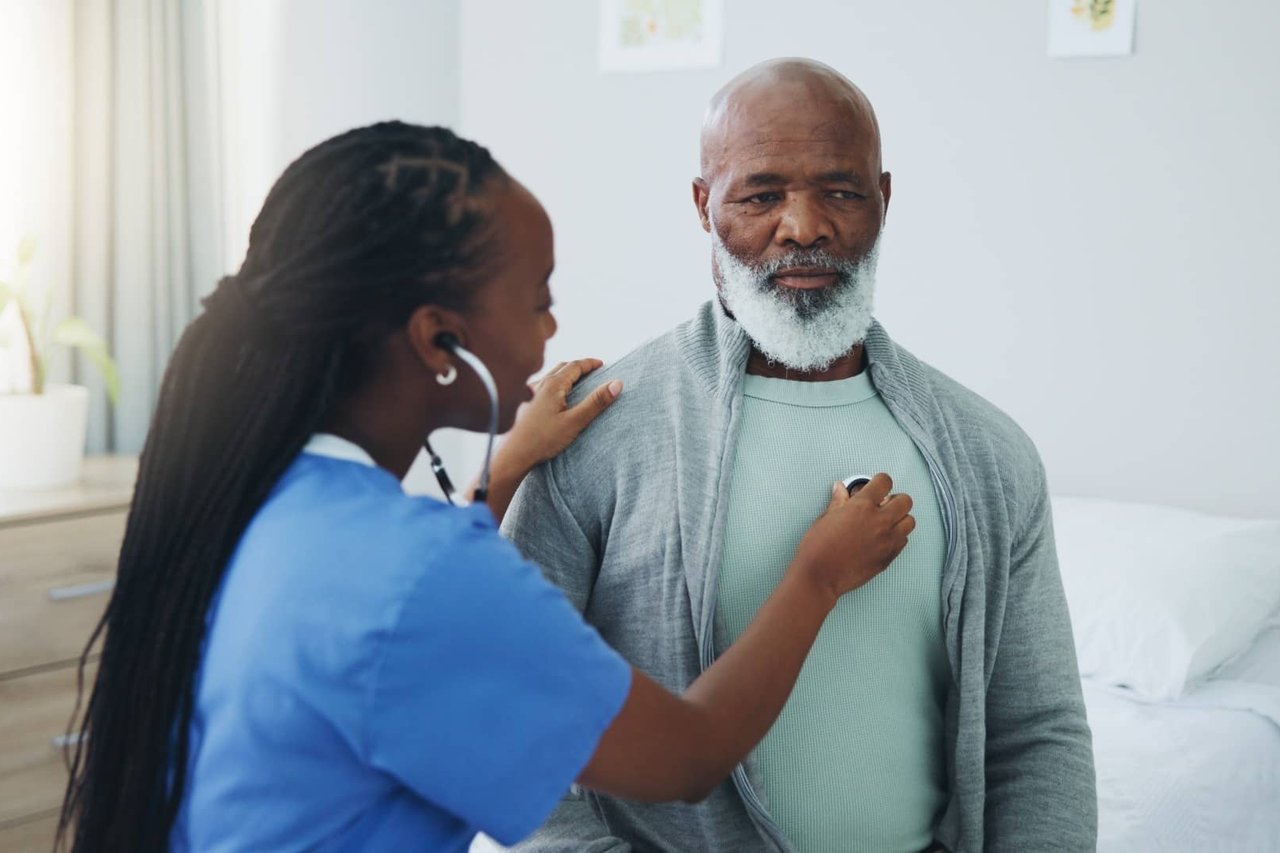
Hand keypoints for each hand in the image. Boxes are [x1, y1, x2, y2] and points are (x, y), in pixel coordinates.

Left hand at [496, 358, 621, 473]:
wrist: (513, 454)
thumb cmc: (543, 439)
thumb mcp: (575, 421)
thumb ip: (596, 402)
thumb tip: (617, 384)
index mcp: (553, 385)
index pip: (575, 366)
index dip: (590, 363)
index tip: (602, 364)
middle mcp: (539, 384)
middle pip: (562, 367)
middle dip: (578, 366)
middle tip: (592, 371)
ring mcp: (528, 392)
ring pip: (550, 375)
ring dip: (565, 373)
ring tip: (576, 381)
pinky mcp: (523, 402)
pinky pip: (541, 385)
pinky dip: (554, 382)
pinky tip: (554, 395)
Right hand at [790, 473, 914, 606]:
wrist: (820, 576)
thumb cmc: (818, 547)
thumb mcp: (826, 518)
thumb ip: (839, 501)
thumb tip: (841, 489)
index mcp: (862, 506)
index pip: (884, 482)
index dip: (880, 482)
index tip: (876, 486)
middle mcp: (879, 521)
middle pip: (905, 501)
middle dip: (895, 500)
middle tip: (883, 505)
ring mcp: (887, 540)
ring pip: (910, 521)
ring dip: (900, 519)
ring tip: (885, 523)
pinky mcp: (889, 557)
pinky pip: (904, 541)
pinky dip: (897, 537)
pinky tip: (882, 539)